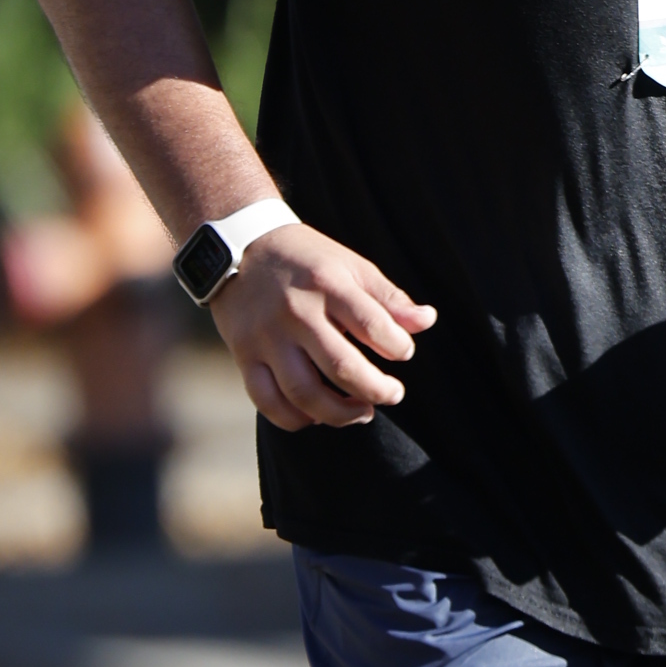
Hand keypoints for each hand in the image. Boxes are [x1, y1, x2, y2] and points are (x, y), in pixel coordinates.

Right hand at [211, 226, 433, 427]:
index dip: (398, 347)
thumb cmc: (305, 261)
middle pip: (341, 367)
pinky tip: (317, 416)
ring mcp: (266, 337)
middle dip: (376, 390)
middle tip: (393, 394)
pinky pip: (268, 401)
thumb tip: (427, 321)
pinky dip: (295, 419)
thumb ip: (388, 297)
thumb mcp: (349, 265)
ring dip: (340, 414)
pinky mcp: (244, 355)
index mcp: (326, 283)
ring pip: (304, 393)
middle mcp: (295, 312)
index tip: (403, 353)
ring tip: (362, 412)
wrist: (237, 247)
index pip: (372, 325)